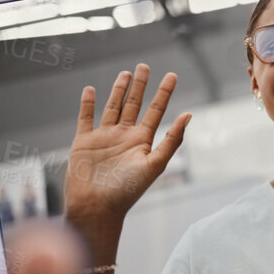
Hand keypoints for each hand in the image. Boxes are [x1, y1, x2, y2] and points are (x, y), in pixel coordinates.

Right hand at [63, 64, 191, 232]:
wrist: (96, 208)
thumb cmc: (127, 191)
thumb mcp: (154, 164)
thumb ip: (172, 140)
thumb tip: (189, 114)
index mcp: (142, 141)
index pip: (156, 110)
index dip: (164, 92)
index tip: (171, 75)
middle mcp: (124, 136)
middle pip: (134, 104)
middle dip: (140, 85)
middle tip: (144, 66)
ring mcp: (103, 138)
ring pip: (112, 107)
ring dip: (118, 90)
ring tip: (125, 73)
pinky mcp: (83, 142)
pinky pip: (86, 118)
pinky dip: (87, 104)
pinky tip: (90, 89)